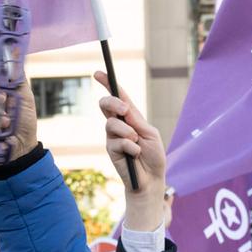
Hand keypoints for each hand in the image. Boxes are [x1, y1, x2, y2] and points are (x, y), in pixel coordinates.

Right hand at [96, 73, 165, 200]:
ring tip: (137, 143)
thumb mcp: (150, 133)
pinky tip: (135, 154)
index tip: (98, 73)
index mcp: (130, 117)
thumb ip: (136, 120)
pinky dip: (130, 147)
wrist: (151, 179)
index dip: (107, 84)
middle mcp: (119, 124)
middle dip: (113, 102)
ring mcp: (112, 137)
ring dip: (127, 132)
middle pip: (106, 104)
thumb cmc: (154, 156)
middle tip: (124, 110)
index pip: (118, 97)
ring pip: (111, 123)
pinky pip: (117, 141)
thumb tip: (123, 108)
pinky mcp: (110, 150)